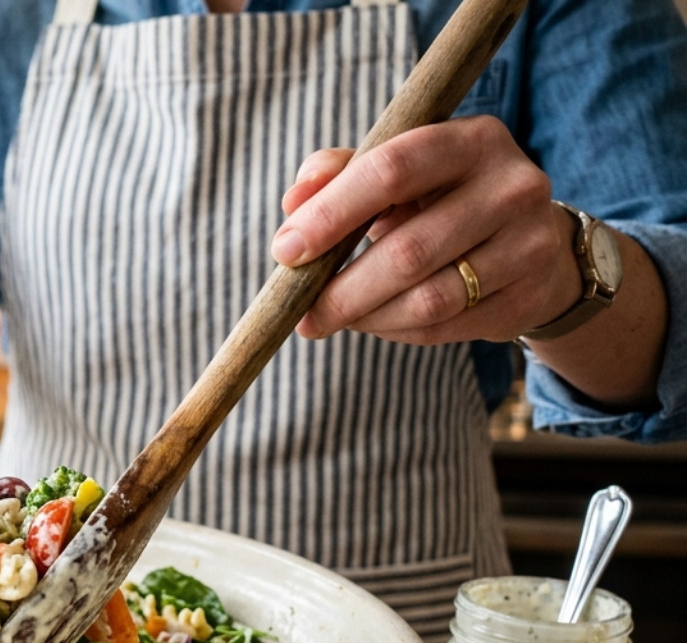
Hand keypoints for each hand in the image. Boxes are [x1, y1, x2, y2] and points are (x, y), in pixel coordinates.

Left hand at [272, 117, 581, 344]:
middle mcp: (512, 186)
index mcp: (472, 139)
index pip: (392, 170)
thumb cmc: (440, 199)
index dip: (332, 213)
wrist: (530, 242)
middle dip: (341, 289)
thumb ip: (340, 173)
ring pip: (428, 299)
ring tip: (331, 318)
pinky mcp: (528, 297)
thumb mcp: (396, 171)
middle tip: (300, 311)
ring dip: (365, 316)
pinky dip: (395, 330)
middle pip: (408, 250)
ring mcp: (529, 244)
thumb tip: (293, 202)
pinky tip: (375, 322)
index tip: (286, 250)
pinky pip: (444, 327)